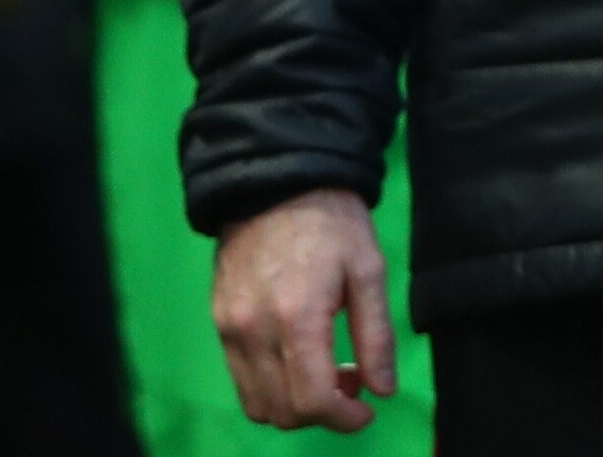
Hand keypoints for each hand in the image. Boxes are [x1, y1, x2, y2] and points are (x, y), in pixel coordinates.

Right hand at [211, 188, 395, 431]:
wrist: (277, 182)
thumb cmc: (333, 222)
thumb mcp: (368, 270)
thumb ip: (376, 335)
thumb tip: (383, 389)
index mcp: (297, 317)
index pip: (312, 400)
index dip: (344, 419)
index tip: (367, 410)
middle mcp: (254, 332)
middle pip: (283, 411)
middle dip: (323, 412)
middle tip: (353, 384)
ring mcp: (229, 330)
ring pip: (257, 404)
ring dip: (295, 404)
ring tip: (328, 372)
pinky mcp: (219, 323)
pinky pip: (241, 380)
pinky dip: (271, 387)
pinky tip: (299, 359)